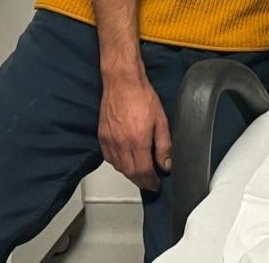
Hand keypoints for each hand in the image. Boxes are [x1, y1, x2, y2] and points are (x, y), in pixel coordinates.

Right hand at [98, 76, 170, 191]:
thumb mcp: (161, 120)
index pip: (143, 171)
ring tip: (141, 174)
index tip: (156, 185)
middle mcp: (121, 144)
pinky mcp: (101, 137)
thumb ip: (164, 145)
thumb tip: (167, 164)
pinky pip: (109, 158)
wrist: (122, 83)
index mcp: (137, 141)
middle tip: (150, 183)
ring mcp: (109, 141)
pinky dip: (118, 164)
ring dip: (130, 174)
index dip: (150, 181)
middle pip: (129, 173)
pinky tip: (126, 161)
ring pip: (118, 167)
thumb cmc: (142, 97)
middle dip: (141, 181)